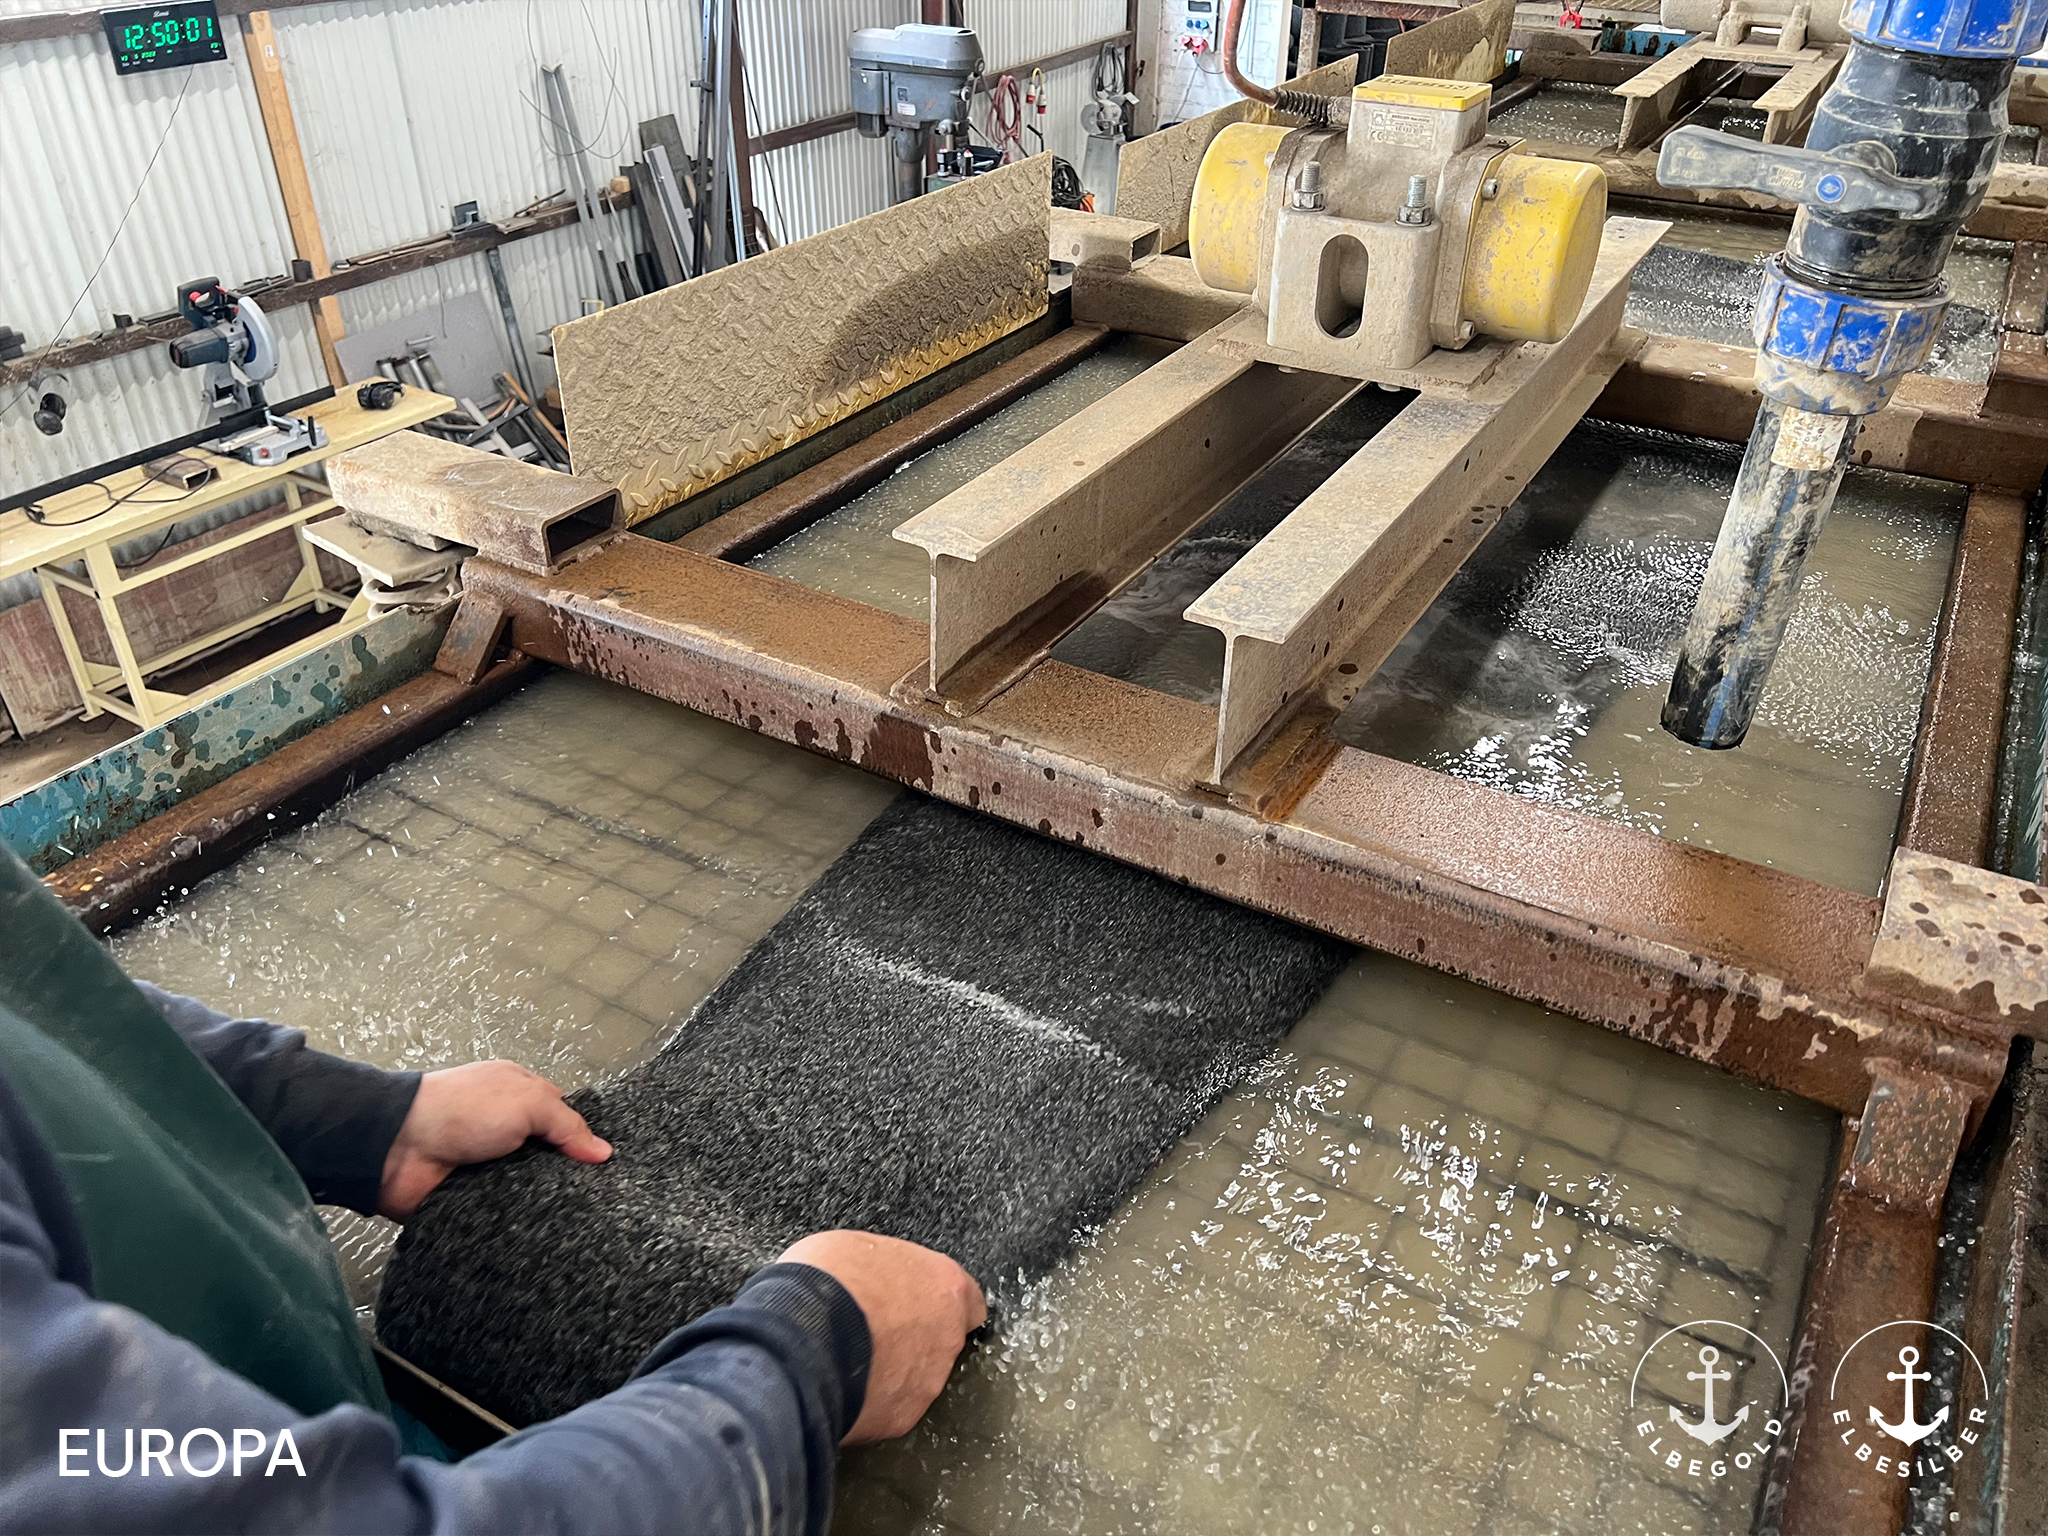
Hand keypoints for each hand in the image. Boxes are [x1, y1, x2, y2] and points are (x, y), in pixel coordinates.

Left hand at [378, 1060, 610, 1219]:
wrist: (398, 1147)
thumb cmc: (464, 1110)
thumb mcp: (527, 1101)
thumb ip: (567, 1124)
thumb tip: (603, 1152)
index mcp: (517, 1096)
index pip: (560, 1118)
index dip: (581, 1138)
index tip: (605, 1166)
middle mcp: (505, 1131)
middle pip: (548, 1157)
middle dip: (567, 1176)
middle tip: (600, 1202)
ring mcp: (488, 1167)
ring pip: (529, 1188)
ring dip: (544, 1202)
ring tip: (581, 1227)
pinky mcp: (473, 1199)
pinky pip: (505, 1213)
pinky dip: (519, 1222)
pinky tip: (546, 1236)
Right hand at [778, 1231, 986, 1444]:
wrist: (803, 1339)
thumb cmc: (830, 1283)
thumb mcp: (860, 1248)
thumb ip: (887, 1269)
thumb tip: (878, 1277)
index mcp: (945, 1289)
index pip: (970, 1301)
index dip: (943, 1303)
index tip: (923, 1303)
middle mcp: (946, 1338)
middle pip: (943, 1341)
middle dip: (914, 1338)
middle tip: (876, 1331)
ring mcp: (927, 1383)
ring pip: (918, 1378)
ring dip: (893, 1371)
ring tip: (853, 1360)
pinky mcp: (899, 1419)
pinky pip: (890, 1407)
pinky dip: (871, 1399)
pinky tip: (845, 1386)